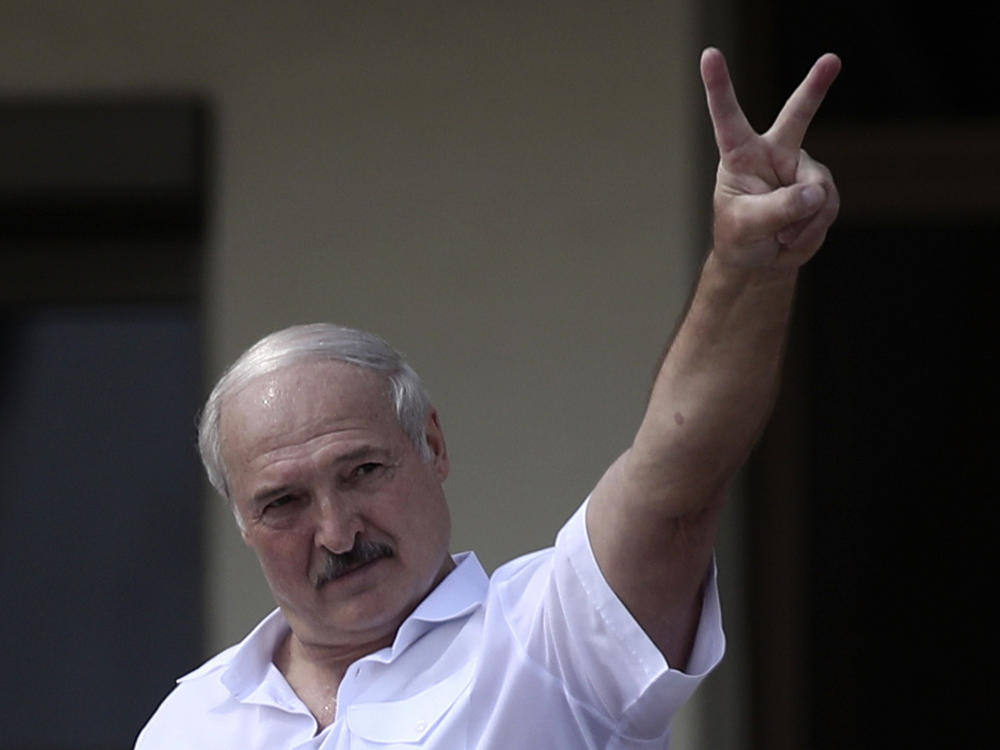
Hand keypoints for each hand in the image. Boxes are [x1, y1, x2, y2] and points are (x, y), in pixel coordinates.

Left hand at [701, 47, 840, 270]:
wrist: (759, 260)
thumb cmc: (739, 237)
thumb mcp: (746, 226)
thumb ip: (777, 209)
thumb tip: (815, 192)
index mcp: (740, 155)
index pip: (727, 117)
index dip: (719, 86)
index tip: (709, 54)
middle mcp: (773, 153)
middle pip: (797, 115)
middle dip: (815, 87)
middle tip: (831, 59)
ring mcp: (799, 169)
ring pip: (817, 187)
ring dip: (803, 220)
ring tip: (781, 236)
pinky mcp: (820, 188)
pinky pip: (827, 206)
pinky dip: (812, 229)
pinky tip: (793, 237)